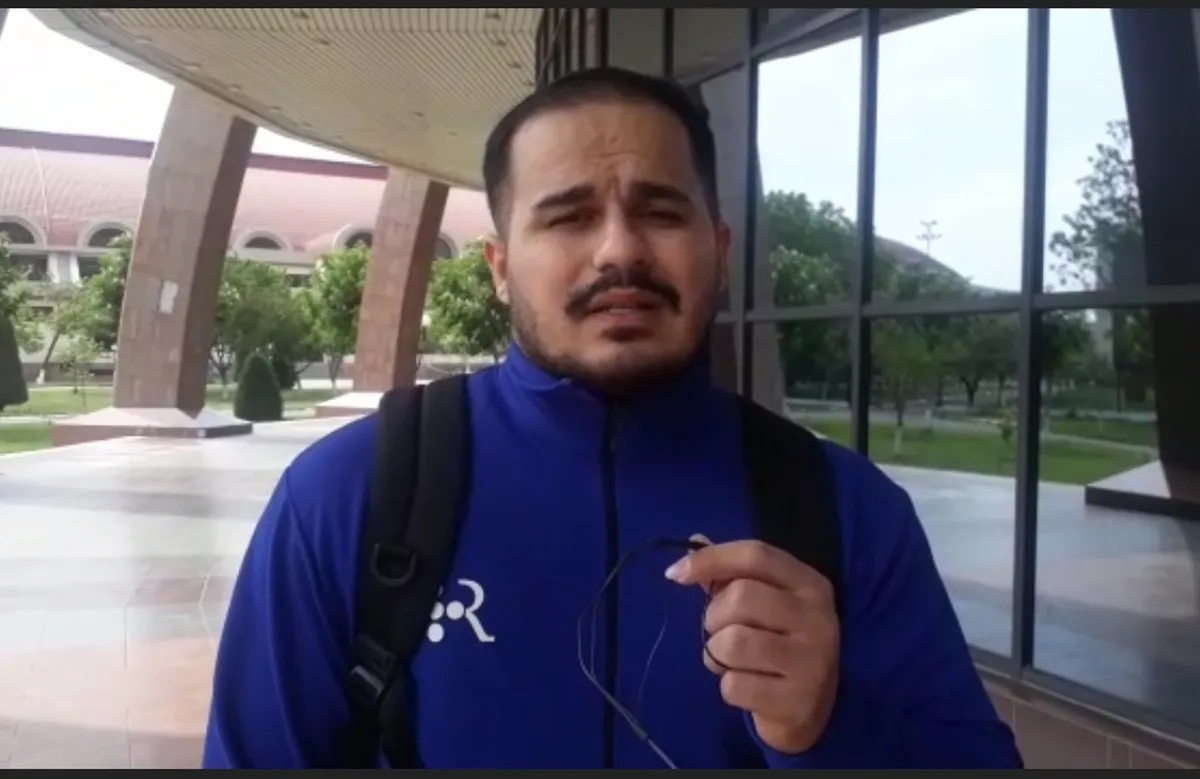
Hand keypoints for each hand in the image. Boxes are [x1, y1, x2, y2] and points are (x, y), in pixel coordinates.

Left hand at [665, 537, 838, 753]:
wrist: (811, 710)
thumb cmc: (779, 644)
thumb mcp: (767, 603)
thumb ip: (732, 573)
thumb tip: (694, 540)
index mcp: (810, 584)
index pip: (756, 554)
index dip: (711, 559)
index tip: (675, 574)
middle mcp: (818, 618)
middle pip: (740, 597)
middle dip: (714, 617)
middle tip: (721, 632)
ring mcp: (812, 661)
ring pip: (733, 642)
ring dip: (718, 654)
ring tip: (734, 662)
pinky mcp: (798, 701)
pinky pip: (734, 686)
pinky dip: (728, 687)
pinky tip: (749, 689)